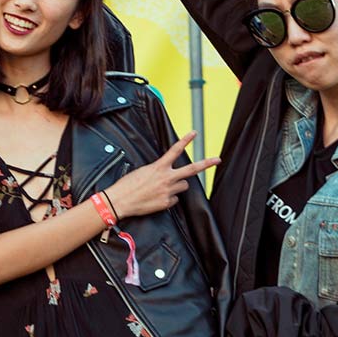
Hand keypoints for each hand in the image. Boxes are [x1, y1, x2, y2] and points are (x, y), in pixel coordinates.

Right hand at [103, 132, 218, 219]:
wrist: (120, 201)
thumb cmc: (127, 186)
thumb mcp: (142, 171)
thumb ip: (157, 170)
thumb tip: (165, 173)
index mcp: (158, 167)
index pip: (175, 150)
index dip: (185, 141)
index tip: (194, 134)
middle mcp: (166, 178)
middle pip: (191, 169)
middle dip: (206, 164)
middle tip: (217, 160)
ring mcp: (168, 191)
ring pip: (183, 186)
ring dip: (178, 185)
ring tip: (165, 187)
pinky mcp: (166, 202)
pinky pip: (174, 199)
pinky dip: (169, 198)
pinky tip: (158, 198)